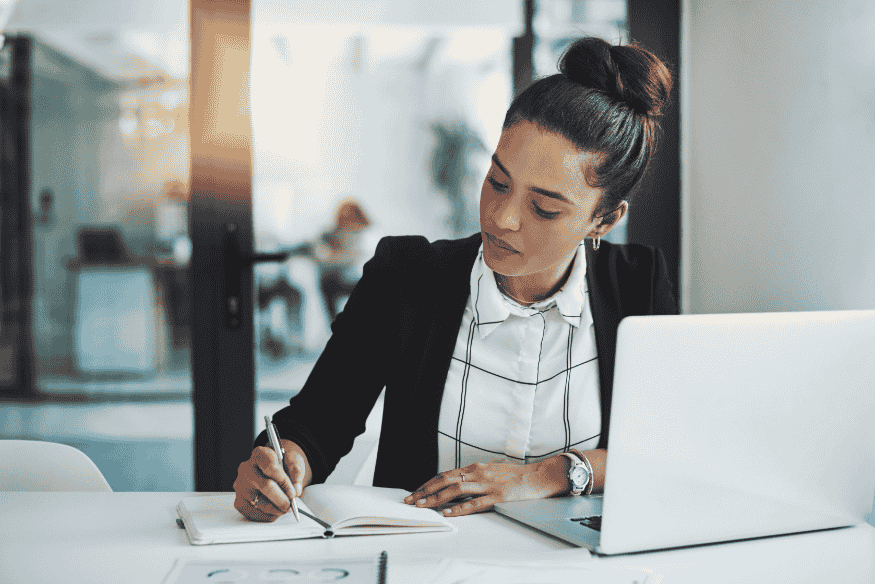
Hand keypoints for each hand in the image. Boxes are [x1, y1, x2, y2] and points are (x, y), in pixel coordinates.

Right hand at [233, 439, 310, 521]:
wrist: (273, 472)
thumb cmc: (282, 465)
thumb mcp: (293, 460)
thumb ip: (296, 471)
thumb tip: (296, 488)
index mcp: (259, 454)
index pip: (270, 467)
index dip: (283, 481)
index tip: (293, 491)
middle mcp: (246, 469)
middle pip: (265, 486)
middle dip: (281, 498)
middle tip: (290, 504)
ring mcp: (241, 486)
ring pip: (259, 502)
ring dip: (275, 509)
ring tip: (284, 508)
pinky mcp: (239, 501)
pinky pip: (253, 513)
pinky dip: (267, 516)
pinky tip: (274, 511)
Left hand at [403, 457, 570, 516]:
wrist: (541, 476)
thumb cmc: (517, 477)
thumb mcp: (492, 472)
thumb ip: (475, 478)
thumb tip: (456, 487)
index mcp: (476, 468)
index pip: (446, 474)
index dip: (428, 483)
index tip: (415, 491)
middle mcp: (479, 473)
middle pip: (445, 480)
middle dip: (425, 490)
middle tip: (410, 500)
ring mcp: (488, 484)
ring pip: (456, 489)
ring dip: (436, 497)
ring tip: (422, 505)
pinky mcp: (499, 497)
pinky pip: (475, 503)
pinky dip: (459, 508)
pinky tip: (448, 512)